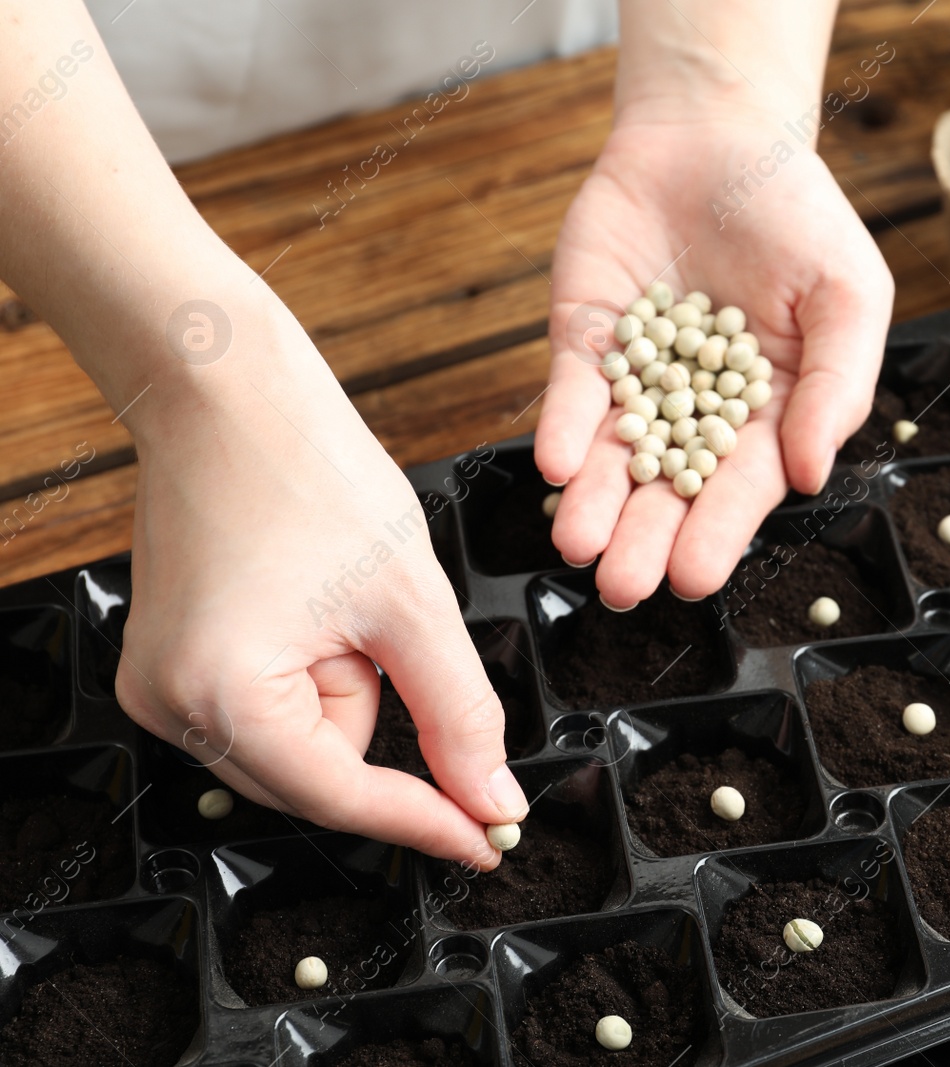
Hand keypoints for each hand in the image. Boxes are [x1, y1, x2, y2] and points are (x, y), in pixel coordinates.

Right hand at [113, 288, 526, 868]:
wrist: (226, 389)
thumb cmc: (311, 471)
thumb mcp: (412, 603)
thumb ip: (460, 713)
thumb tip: (490, 799)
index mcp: (221, 696)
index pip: (344, 798)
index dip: (428, 820)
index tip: (491, 840)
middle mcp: (169, 707)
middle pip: (318, 773)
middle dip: (379, 709)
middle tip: (390, 626)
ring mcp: (161, 685)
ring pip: (301, 738)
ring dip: (349, 683)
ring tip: (342, 594)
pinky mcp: (173, 660)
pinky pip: (271, 703)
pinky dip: (318, 669)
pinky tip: (319, 601)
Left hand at [535, 104, 893, 606]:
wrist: (719, 137)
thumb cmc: (798, 217)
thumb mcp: (848, 294)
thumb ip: (838, 383)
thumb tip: (809, 474)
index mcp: (767, 415)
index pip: (740, 486)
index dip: (717, 532)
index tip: (695, 578)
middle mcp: (696, 412)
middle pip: (666, 488)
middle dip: (642, 538)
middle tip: (621, 587)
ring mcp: (637, 380)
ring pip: (610, 455)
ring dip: (591, 502)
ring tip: (576, 545)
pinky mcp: (585, 343)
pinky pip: (572, 394)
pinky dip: (562, 426)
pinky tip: (556, 463)